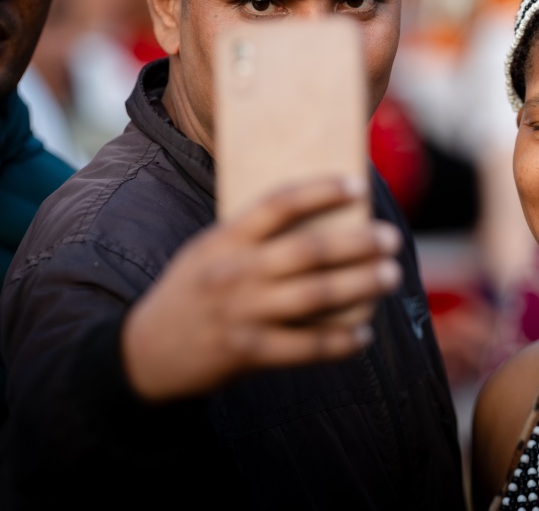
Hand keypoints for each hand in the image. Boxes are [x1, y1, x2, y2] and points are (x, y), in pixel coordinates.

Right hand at [122, 175, 400, 401]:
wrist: (146, 352)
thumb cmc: (193, 290)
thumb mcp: (209, 250)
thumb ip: (253, 236)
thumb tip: (324, 219)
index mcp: (225, 238)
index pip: (278, 204)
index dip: (321, 191)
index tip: (358, 186)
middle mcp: (235, 272)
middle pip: (308, 251)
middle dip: (358, 243)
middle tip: (391, 238)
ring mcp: (242, 314)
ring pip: (315, 296)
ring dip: (361, 286)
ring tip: (391, 275)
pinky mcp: (248, 352)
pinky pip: (306, 346)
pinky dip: (340, 341)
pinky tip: (364, 334)